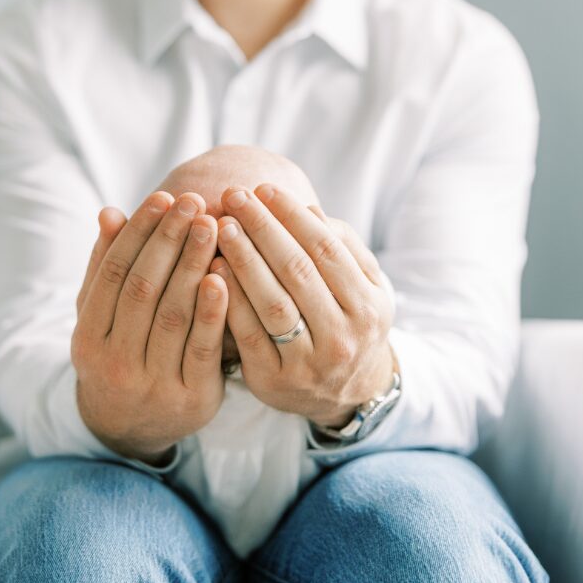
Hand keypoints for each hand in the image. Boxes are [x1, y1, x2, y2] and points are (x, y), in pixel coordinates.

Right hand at [71, 192, 228, 462]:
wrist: (132, 430)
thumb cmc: (121, 354)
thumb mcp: (102, 318)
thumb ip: (106, 268)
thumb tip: (109, 211)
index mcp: (88, 337)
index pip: (113, 274)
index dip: (139, 233)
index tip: (164, 197)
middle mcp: (115, 361)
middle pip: (143, 290)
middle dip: (169, 242)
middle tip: (194, 202)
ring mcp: (152, 382)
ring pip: (172, 315)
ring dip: (193, 266)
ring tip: (213, 227)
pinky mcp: (190, 397)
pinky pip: (202, 348)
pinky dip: (213, 311)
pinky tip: (225, 275)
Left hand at [209, 186, 395, 428]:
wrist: (348, 393)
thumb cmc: (351, 322)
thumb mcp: (365, 287)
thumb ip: (343, 247)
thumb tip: (308, 208)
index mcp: (370, 306)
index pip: (328, 249)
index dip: (293, 216)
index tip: (264, 189)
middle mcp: (344, 336)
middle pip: (298, 271)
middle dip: (263, 228)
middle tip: (235, 197)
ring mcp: (309, 362)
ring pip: (272, 303)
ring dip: (244, 260)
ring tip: (221, 228)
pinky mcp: (275, 380)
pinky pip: (248, 335)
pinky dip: (230, 300)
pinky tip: (212, 271)